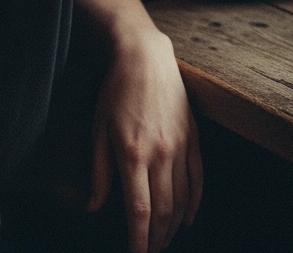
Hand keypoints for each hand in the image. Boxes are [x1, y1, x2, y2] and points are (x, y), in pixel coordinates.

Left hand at [89, 28, 202, 252]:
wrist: (146, 57)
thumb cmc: (116, 91)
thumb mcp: (98, 130)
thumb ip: (99, 173)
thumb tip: (95, 208)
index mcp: (133, 155)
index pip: (139, 211)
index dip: (138, 240)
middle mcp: (160, 154)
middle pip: (163, 210)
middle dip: (157, 238)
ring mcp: (180, 145)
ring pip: (182, 197)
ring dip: (174, 225)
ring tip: (165, 240)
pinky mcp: (192, 136)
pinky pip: (198, 176)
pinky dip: (195, 201)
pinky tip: (189, 217)